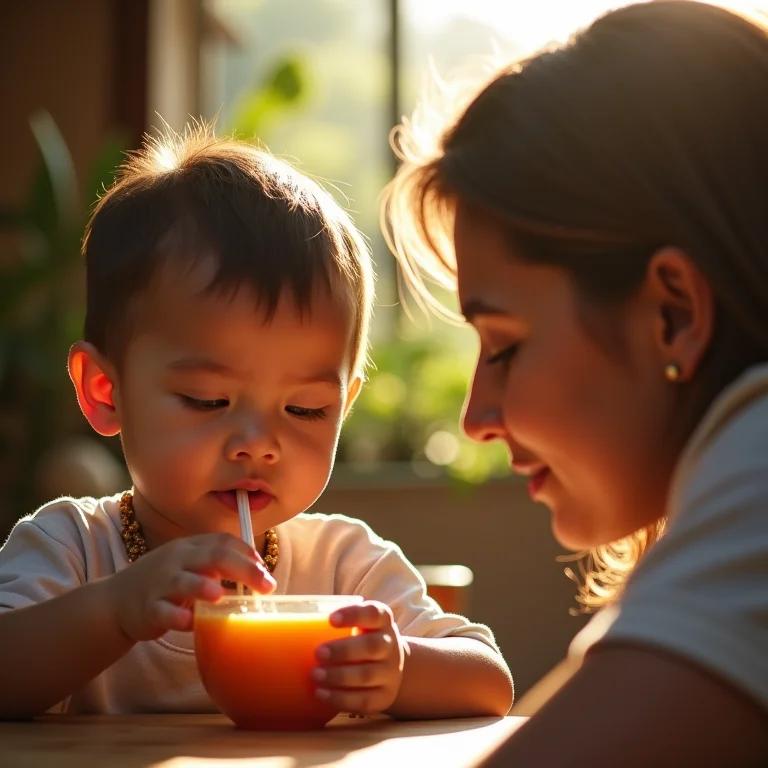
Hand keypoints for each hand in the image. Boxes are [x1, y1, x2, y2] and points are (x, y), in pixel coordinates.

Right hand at [108, 532, 275, 641]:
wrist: (116, 601)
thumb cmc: (165, 583)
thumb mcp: (190, 566)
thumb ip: (218, 566)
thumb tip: (258, 574)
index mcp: (191, 548)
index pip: (223, 541)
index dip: (247, 553)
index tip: (265, 570)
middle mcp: (177, 560)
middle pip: (213, 556)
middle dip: (243, 569)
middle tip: (267, 586)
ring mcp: (160, 583)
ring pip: (183, 580)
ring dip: (202, 586)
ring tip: (220, 595)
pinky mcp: (147, 609)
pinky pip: (162, 610)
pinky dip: (176, 616)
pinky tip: (189, 622)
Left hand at [312, 601, 406, 715]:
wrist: (391, 668)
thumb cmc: (362, 639)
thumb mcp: (360, 624)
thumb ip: (334, 622)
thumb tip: (283, 620)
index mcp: (382, 622)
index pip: (374, 613)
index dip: (354, 614)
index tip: (331, 619)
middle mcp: (390, 646)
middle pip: (372, 646)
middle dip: (343, 650)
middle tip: (318, 652)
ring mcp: (390, 673)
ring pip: (367, 675)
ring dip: (338, 676)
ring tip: (314, 675)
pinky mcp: (384, 697)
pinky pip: (363, 701)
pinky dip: (340, 699)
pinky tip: (321, 694)